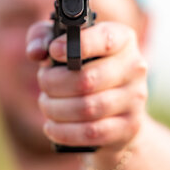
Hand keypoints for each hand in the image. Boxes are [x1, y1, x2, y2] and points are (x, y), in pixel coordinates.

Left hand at [26, 21, 147, 152]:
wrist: (113, 108)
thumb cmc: (82, 68)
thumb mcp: (63, 45)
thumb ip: (43, 37)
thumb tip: (35, 52)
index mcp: (122, 39)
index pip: (105, 38)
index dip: (77, 45)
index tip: (54, 51)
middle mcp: (134, 67)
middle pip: (87, 79)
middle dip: (53, 83)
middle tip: (43, 82)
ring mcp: (135, 99)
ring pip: (87, 108)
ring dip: (55, 108)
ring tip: (46, 104)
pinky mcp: (129, 126)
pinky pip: (91, 132)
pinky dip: (64, 131)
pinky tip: (51, 126)